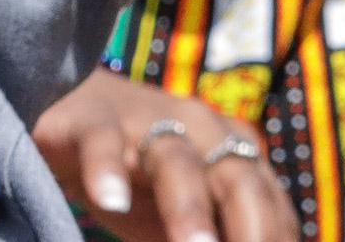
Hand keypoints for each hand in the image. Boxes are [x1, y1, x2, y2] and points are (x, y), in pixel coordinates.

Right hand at [31, 80, 294, 241]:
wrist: (69, 115)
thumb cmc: (136, 178)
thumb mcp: (178, 217)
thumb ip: (209, 238)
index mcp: (233, 152)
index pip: (267, 202)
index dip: (275, 239)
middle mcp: (201, 128)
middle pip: (236, 178)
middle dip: (252, 228)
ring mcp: (147, 120)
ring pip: (176, 162)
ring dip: (189, 209)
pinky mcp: (92, 118)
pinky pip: (103, 141)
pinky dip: (107, 170)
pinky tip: (111, 201)